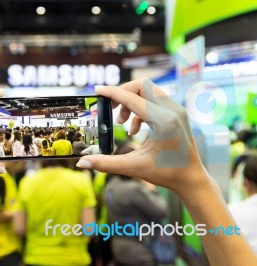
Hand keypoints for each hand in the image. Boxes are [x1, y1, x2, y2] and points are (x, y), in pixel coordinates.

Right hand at [76, 78, 207, 193]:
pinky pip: (154, 100)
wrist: (191, 179)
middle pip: (143, 85)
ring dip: (131, 101)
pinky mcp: (177, 113)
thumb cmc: (166, 174)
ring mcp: (177, 110)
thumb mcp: (133, 167)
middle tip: (110, 109)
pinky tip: (134, 129)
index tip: (98, 91)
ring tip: (121, 122)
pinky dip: (139, 108)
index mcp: (164, 121)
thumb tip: (82, 162)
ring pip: (149, 90)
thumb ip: (105, 163)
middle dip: (122, 94)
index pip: (133, 98)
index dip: (113, 93)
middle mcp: (173, 111)